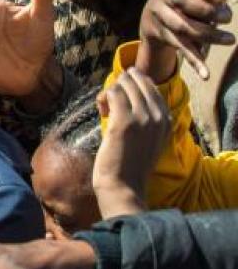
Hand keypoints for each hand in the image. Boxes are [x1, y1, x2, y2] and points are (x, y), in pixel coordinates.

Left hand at [93, 68, 170, 218]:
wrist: (124, 187)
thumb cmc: (129, 164)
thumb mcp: (147, 139)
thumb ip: (145, 118)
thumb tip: (126, 90)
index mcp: (167, 121)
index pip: (152, 87)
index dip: (133, 85)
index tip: (120, 97)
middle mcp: (159, 117)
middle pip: (138, 81)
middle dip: (120, 84)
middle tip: (110, 101)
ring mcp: (143, 119)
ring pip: (124, 84)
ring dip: (110, 91)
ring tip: (105, 106)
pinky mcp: (124, 122)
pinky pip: (113, 93)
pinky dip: (103, 97)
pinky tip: (101, 110)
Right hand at [137, 0, 233, 82]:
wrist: (153, 14)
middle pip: (183, 4)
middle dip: (208, 12)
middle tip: (228, 18)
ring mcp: (160, 17)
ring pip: (184, 28)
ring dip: (209, 35)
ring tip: (230, 39)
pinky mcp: (163, 35)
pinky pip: (181, 48)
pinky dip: (194, 61)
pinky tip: (205, 74)